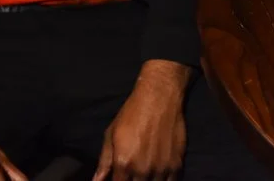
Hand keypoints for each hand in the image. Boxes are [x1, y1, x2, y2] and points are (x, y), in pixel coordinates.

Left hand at [93, 60, 190, 180]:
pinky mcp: (176, 167)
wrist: (158, 100)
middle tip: (130, 174)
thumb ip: (104, 161)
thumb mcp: (111, 135)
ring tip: (142, 174)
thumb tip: (97, 180)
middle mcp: (142, 170)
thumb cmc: (131, 115)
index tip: (117, 178)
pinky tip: (156, 174)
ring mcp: (161, 170)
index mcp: (123, 163)